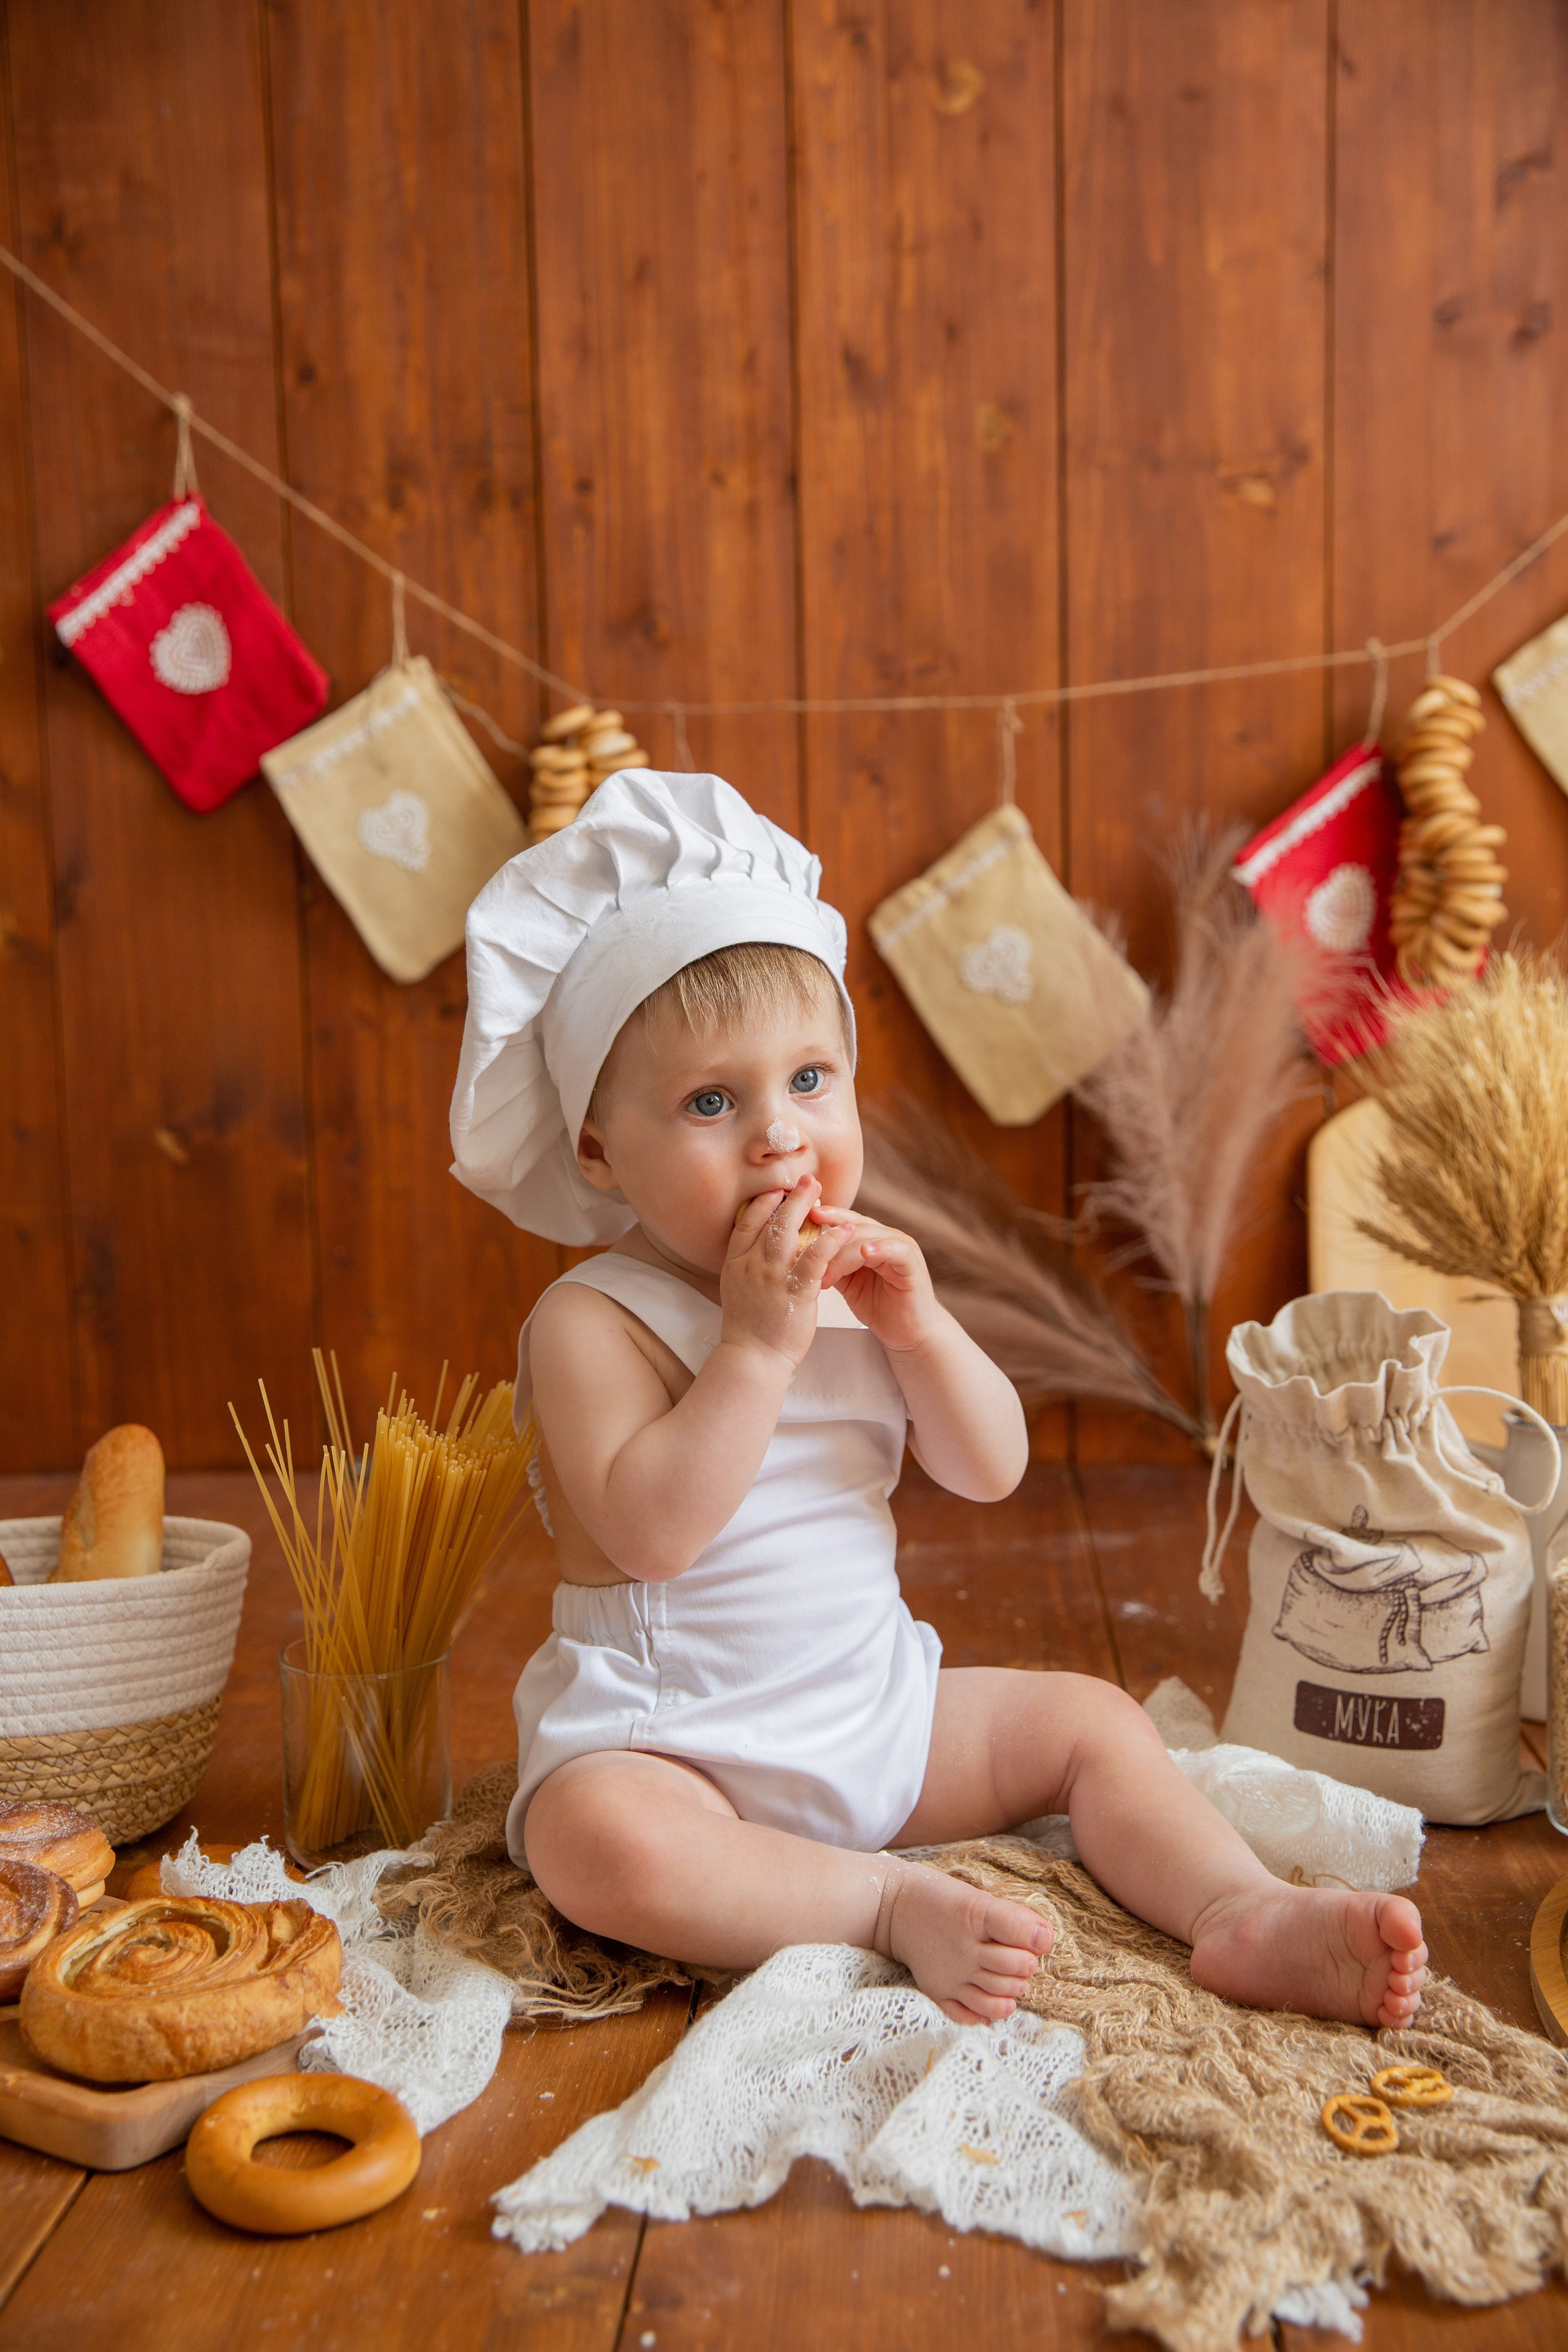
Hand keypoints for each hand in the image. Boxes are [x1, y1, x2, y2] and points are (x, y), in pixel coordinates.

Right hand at [719, 1176, 846, 1369]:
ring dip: (806, 1206)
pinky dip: (831, 1239)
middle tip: (806, 1180)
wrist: (753, 1358)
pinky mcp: (795, 1291)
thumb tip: (758, 1244)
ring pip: (788, 1231)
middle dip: (789, 1196)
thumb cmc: (749, 1327)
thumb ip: (746, 1264)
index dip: (763, 1203)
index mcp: (735, 1264)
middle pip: (769, 1220)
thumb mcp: (738, 1288)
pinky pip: (815, 1257)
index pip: (746, 1222)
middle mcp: (750, 1265)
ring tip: (821, 1191)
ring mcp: (772, 1277)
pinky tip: (844, 1229)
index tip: (778, 1189)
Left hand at [811, 1212, 942, 1355]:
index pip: (846, 1221)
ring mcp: (902, 1248)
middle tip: (809, 1249)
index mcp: (870, 1238)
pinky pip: (898, 1250)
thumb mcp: (847, 1282)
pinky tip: (867, 1252)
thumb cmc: (878, 1305)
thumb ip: (833, 1264)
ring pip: (871, 1237)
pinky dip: (882, 1249)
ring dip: (845, 1255)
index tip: (805, 1217)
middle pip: (856, 1225)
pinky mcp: (913, 1264)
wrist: (906, 1332)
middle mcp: (886, 1238)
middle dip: (831, 1236)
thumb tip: (803, 1253)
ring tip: (827, 1273)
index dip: (827, 1217)